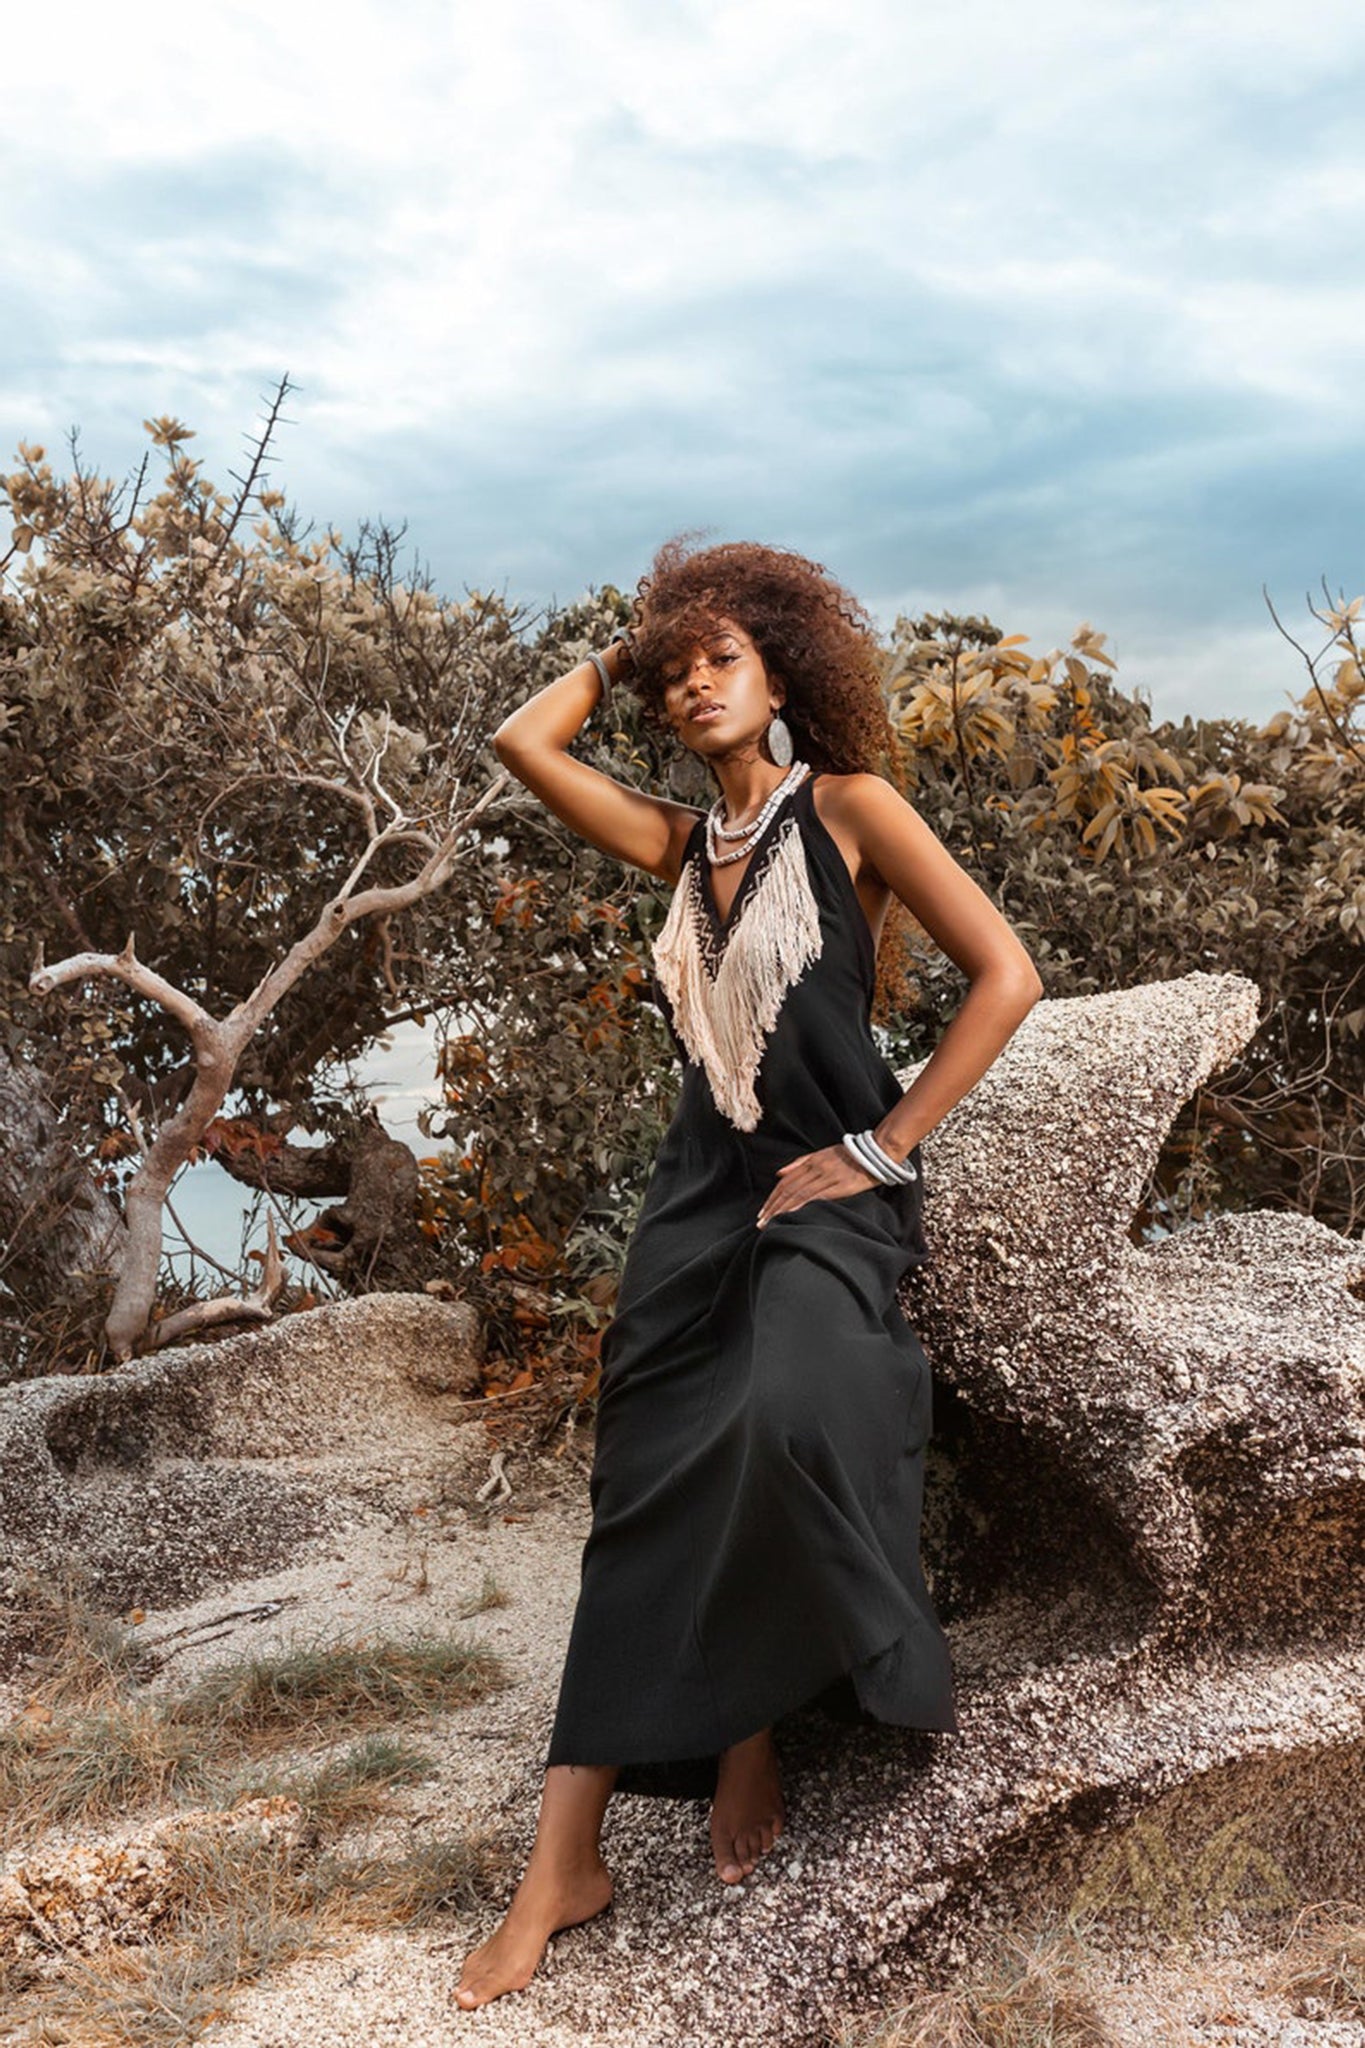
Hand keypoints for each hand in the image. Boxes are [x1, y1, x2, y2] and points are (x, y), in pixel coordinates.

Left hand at [756, 1144, 876, 1227]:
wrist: (876, 1152)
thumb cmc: (850, 1155)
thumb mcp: (822, 1153)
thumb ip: (799, 1163)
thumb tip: (778, 1172)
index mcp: (811, 1161)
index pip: (785, 1182)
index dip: (772, 1197)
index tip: (763, 1211)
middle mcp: (816, 1168)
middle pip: (788, 1190)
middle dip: (772, 1207)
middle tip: (761, 1223)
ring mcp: (827, 1176)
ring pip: (798, 1194)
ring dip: (782, 1210)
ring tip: (772, 1224)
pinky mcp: (839, 1186)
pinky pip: (816, 1197)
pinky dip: (801, 1207)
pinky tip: (792, 1216)